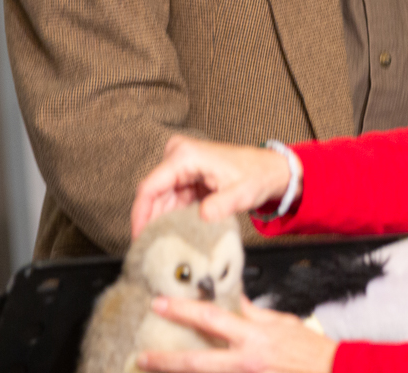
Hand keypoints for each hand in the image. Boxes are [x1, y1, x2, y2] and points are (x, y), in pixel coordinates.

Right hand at [132, 135, 292, 238]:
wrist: (269, 170)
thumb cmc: (257, 175)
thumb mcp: (242, 193)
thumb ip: (223, 204)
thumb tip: (203, 216)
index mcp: (185, 156)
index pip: (149, 187)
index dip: (140, 215)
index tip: (138, 239)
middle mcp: (178, 156)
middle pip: (152, 195)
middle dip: (150, 222)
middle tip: (150, 250)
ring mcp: (180, 166)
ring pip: (159, 200)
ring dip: (161, 222)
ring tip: (161, 246)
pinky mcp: (185, 177)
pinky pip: (170, 201)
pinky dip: (171, 218)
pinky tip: (172, 235)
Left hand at [137, 295, 337, 372]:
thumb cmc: (311, 352)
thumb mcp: (283, 323)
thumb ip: (254, 315)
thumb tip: (234, 302)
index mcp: (254, 338)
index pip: (211, 320)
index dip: (182, 311)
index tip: (159, 304)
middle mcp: (245, 362)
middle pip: (196, 362)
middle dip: (165, 360)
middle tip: (142, 356)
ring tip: (157, 370)